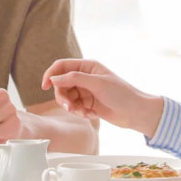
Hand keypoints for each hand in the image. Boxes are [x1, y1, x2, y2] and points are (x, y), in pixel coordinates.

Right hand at [41, 58, 163, 136]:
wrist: (135, 113)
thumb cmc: (122, 94)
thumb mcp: (97, 83)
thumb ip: (74, 79)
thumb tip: (54, 78)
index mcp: (87, 67)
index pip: (61, 66)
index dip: (51, 74)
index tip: (44, 86)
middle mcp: (85, 77)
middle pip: (61, 84)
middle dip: (63, 97)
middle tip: (70, 107)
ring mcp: (86, 91)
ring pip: (66, 98)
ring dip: (71, 107)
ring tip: (83, 113)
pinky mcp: (88, 104)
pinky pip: (74, 107)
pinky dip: (79, 112)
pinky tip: (91, 115)